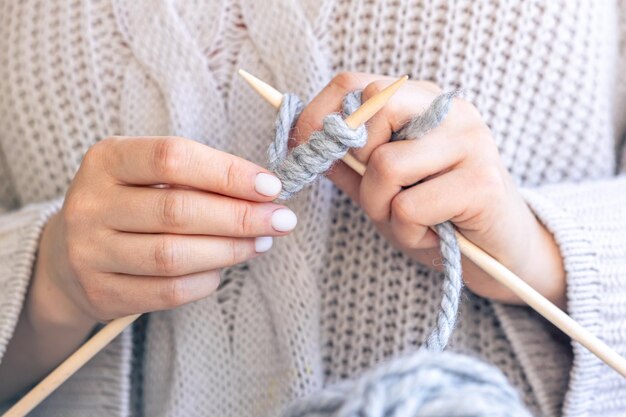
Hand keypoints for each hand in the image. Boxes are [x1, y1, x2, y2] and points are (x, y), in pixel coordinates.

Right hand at [34, 136, 296, 325]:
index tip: (271, 185)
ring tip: (261, 242)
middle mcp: (90, 205)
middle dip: (241, 216)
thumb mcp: (147, 175)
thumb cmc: (128, 205)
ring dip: (230, 250)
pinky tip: (224, 268)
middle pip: (177, 210)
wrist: (68, 254)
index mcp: (105, 160)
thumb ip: (197, 177)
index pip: (172, 157)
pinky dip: (207, 280)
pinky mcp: (101, 293)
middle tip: (282, 219)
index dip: (227, 172)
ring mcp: (90, 252)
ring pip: (173, 255)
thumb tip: (264, 192)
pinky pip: (168, 292)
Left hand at [293, 73, 565, 307]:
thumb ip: (348, 163)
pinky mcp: (483, 183)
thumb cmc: (438, 217)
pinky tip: (433, 236)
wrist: (503, 254)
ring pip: (385, 165)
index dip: (321, 114)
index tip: (305, 147)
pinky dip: (407, 232)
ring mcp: (471, 142)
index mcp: (424, 103)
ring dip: (381, 207)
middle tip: (379, 195)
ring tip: (409, 222)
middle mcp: (451, 111)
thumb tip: (301, 140)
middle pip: (374, 110)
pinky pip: (409, 207)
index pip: (358, 83)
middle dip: (359, 164)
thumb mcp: (382, 188)